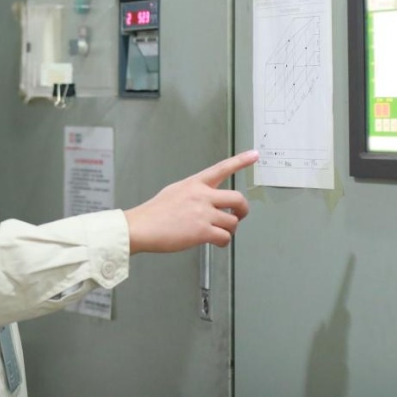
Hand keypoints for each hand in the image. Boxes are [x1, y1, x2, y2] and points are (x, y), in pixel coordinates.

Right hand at [123, 150, 257, 253]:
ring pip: (233, 221)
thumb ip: (195, 193)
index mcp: (194, 183)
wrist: (141, 227)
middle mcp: (202, 195)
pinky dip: (223, 242)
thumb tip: (208, 203)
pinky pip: (225, 237)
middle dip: (243, 210)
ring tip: (218, 233)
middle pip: (238, 198)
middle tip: (239, 216)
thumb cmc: (154, 213)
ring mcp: (203, 213)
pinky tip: (215, 242)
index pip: (221, 168)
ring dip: (229, 230)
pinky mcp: (202, 231)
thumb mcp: (174, 191)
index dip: (241, 161)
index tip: (255, 155)